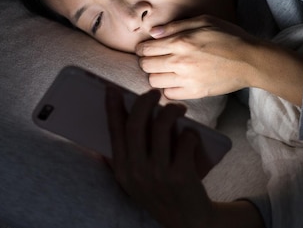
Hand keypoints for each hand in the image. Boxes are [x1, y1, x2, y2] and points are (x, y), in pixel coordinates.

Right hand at [106, 88, 214, 227]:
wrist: (189, 220)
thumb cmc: (162, 191)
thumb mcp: (136, 179)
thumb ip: (128, 155)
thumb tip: (121, 118)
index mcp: (121, 170)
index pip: (114, 131)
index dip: (112, 107)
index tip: (111, 89)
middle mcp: (136, 171)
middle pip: (136, 123)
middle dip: (145, 101)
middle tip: (155, 93)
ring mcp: (158, 174)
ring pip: (161, 126)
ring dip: (172, 110)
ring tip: (178, 109)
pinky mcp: (180, 175)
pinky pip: (185, 139)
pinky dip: (190, 132)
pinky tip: (191, 135)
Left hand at [135, 15, 257, 99]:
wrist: (250, 60)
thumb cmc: (229, 36)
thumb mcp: (203, 21)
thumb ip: (176, 26)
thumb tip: (153, 33)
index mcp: (180, 42)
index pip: (146, 48)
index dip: (142, 48)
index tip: (146, 48)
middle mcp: (179, 62)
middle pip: (146, 65)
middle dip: (146, 61)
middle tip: (155, 59)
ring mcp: (186, 79)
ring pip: (154, 81)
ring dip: (156, 75)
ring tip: (165, 70)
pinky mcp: (195, 92)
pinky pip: (169, 94)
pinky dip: (168, 88)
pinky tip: (175, 81)